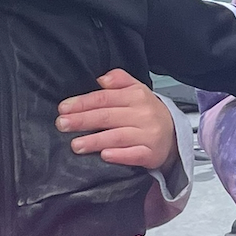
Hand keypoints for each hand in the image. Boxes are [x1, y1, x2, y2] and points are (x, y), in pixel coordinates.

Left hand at [57, 70, 177, 171]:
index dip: (82, 103)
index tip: (64, 108)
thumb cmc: (147, 113)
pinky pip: (135, 155)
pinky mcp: (152, 154)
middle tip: (62, 124)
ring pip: (118, 136)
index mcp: (136, 96)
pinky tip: (104, 155)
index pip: (105, 98)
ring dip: (95, 140)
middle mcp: (143, 114)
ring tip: (75, 144)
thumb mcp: (136, 90)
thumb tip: (102, 79)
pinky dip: (120, 156)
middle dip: (83, 120)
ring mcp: (148, 135)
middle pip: (108, 116)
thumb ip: (119, 80)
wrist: (173, 136)